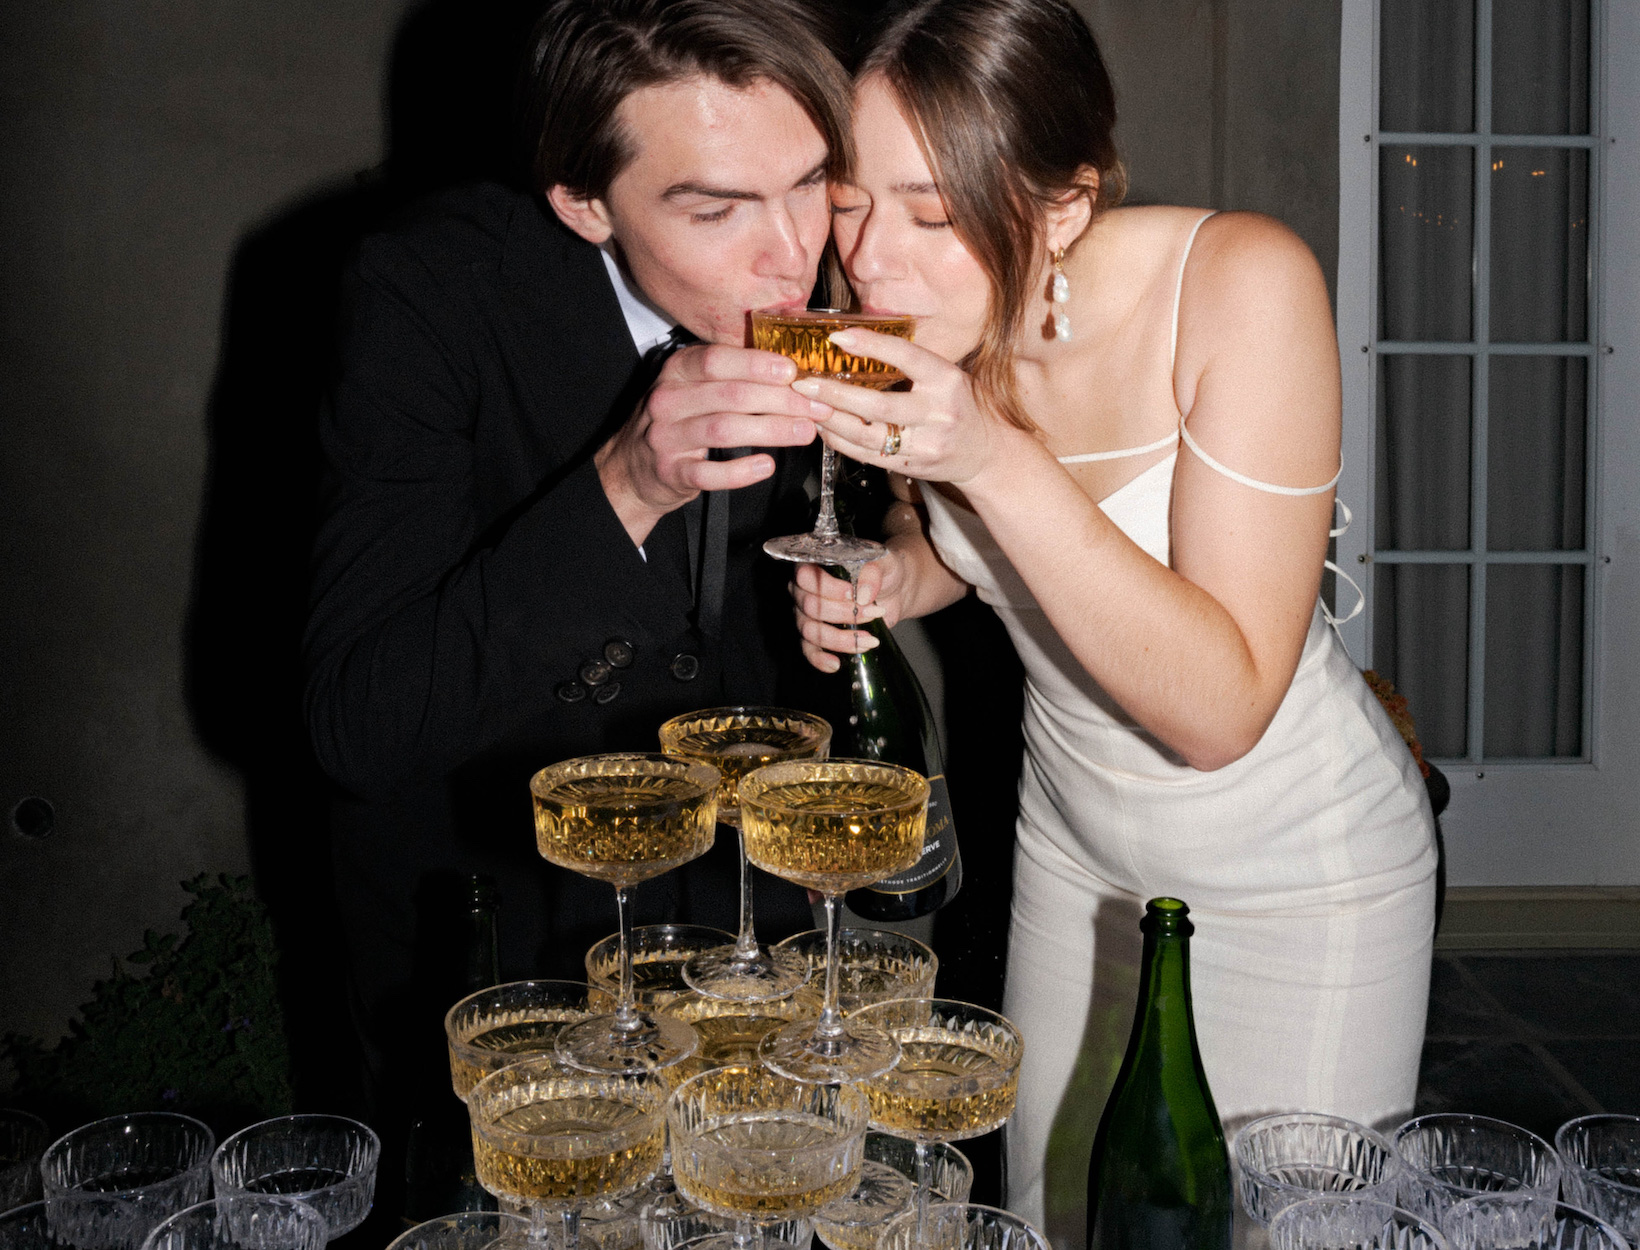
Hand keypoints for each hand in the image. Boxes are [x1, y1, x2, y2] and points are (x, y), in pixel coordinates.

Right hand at [597, 344, 831, 544]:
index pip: (718, 359)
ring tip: (805, 433)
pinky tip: (766, 466)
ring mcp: (666, 437)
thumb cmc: (676, 422)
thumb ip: (731, 375)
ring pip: (724, 429)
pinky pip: (709, 473)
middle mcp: (668, 400)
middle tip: (816, 407)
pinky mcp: (670, 472)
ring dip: (771, 430)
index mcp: (677, 370)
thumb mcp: (693, 387)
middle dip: (781, 400)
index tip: (793, 371)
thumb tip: (791, 369)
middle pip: (731, 395)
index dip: (757, 364)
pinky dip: (740, 471)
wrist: (631, 467)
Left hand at [790, 329, 994, 484]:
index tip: (837, 337)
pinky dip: (840, 441)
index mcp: (948, 380)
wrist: (986, 452)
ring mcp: (925, 444)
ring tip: (806, 405)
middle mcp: (938, 413)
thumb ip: (911, 363)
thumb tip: (855, 342)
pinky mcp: (911, 466)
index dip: (871, 345)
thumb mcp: (947, 375)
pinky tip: (823, 427)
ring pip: (867, 434)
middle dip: (836, 393)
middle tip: (803, 382)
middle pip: (879, 404)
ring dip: (831, 420)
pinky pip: (867, 455)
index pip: (907, 356)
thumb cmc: (960, 404)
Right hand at [790, 552, 904, 672]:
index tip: (855, 594)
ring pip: (810, 631)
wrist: (894, 590)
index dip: (829, 589)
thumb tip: (863, 593)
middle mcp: (803, 590)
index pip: (806, 577)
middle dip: (845, 614)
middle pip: (811, 607)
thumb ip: (873, 571)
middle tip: (873, 612)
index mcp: (814, 565)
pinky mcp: (814, 635)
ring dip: (841, 639)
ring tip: (869, 640)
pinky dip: (821, 659)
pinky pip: (808, 650)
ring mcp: (805, 614)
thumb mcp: (884, 563)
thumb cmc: (884, 571)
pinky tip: (837, 664)